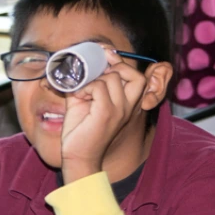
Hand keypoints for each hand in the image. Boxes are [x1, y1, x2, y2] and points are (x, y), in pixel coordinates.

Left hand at [60, 48, 146, 181]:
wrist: (78, 157)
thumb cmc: (81, 133)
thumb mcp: (84, 103)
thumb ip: (85, 85)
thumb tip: (76, 69)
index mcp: (126, 105)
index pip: (138, 77)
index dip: (122, 63)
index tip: (105, 56)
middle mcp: (128, 107)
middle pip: (134, 75)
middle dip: (114, 66)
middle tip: (94, 72)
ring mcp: (119, 110)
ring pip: (112, 78)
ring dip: (92, 79)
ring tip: (82, 92)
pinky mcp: (106, 113)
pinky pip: (99, 86)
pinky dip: (85, 87)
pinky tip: (79, 97)